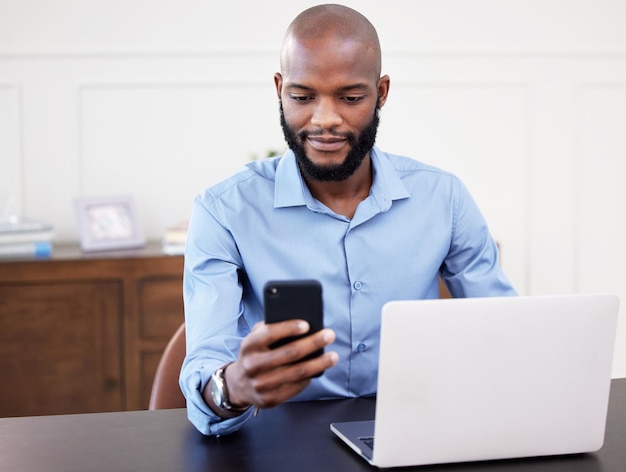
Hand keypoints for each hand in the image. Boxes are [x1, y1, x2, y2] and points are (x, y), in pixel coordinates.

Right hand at [217, 320, 337, 411]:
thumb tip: (300, 327)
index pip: (269, 333)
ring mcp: (261, 384)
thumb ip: (269, 329)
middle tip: (329, 335)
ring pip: (297, 372)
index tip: (307, 325)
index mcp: (248, 346)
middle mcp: (253, 365)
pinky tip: (318, 370)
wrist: (238, 385)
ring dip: (319, 363)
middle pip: (290, 353)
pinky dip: (310, 378)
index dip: (289, 328)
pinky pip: (296, 387)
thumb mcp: (254, 340)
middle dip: (313, 343)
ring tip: (333, 356)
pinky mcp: (270, 399)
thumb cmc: (254, 355)